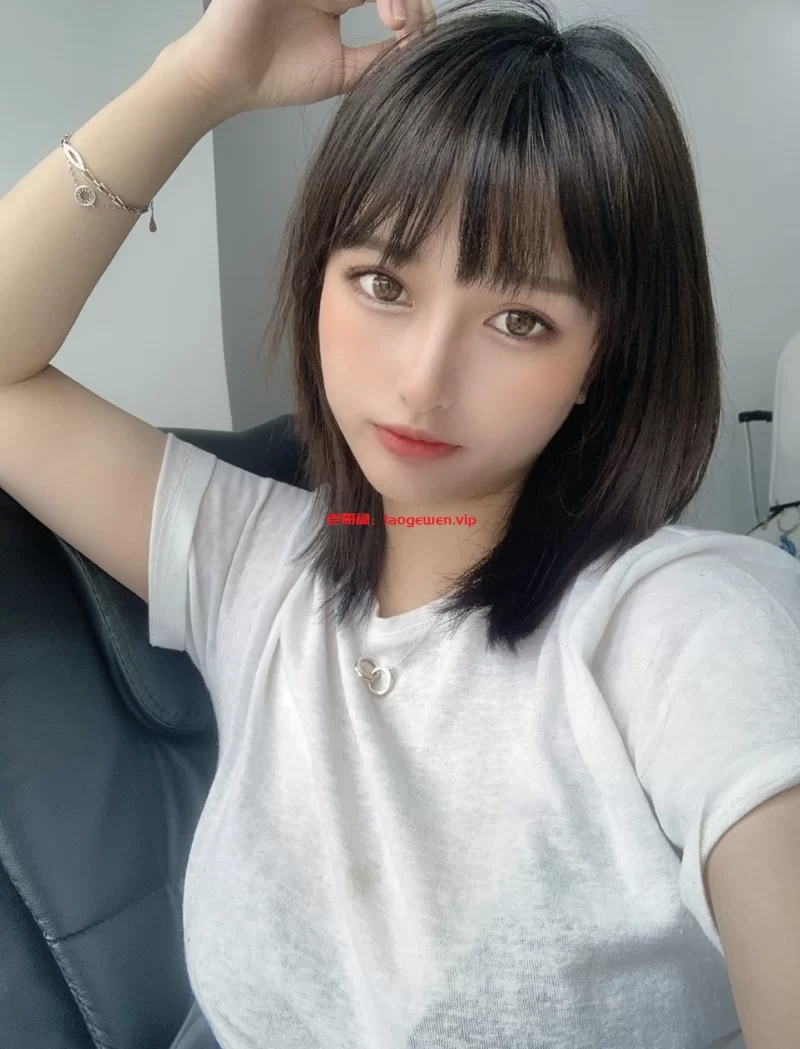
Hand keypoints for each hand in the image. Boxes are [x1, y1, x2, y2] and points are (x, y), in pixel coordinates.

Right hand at [167, 0, 436, 120]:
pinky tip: (375, 6)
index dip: (413, 11)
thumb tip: (419, 50)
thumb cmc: (275, 76)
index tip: (412, 41)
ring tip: (394, 20)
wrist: (229, 79)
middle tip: (405, 29)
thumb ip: (380, 59)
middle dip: (409, 0)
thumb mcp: (344, 72)